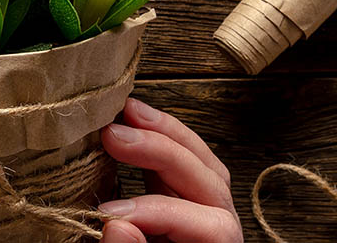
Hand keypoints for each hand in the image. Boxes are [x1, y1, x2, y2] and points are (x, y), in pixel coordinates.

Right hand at [99, 98, 242, 242]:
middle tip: (114, 135)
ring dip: (163, 132)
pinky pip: (180, 161)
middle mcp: (225, 226)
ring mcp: (206, 208)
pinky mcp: (182, 198)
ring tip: (128, 110)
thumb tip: (116, 226)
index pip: (210, 224)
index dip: (160, 212)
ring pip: (200, 160)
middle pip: (210, 178)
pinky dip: (159, 137)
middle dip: (162, 151)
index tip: (111, 213)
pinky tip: (132, 121)